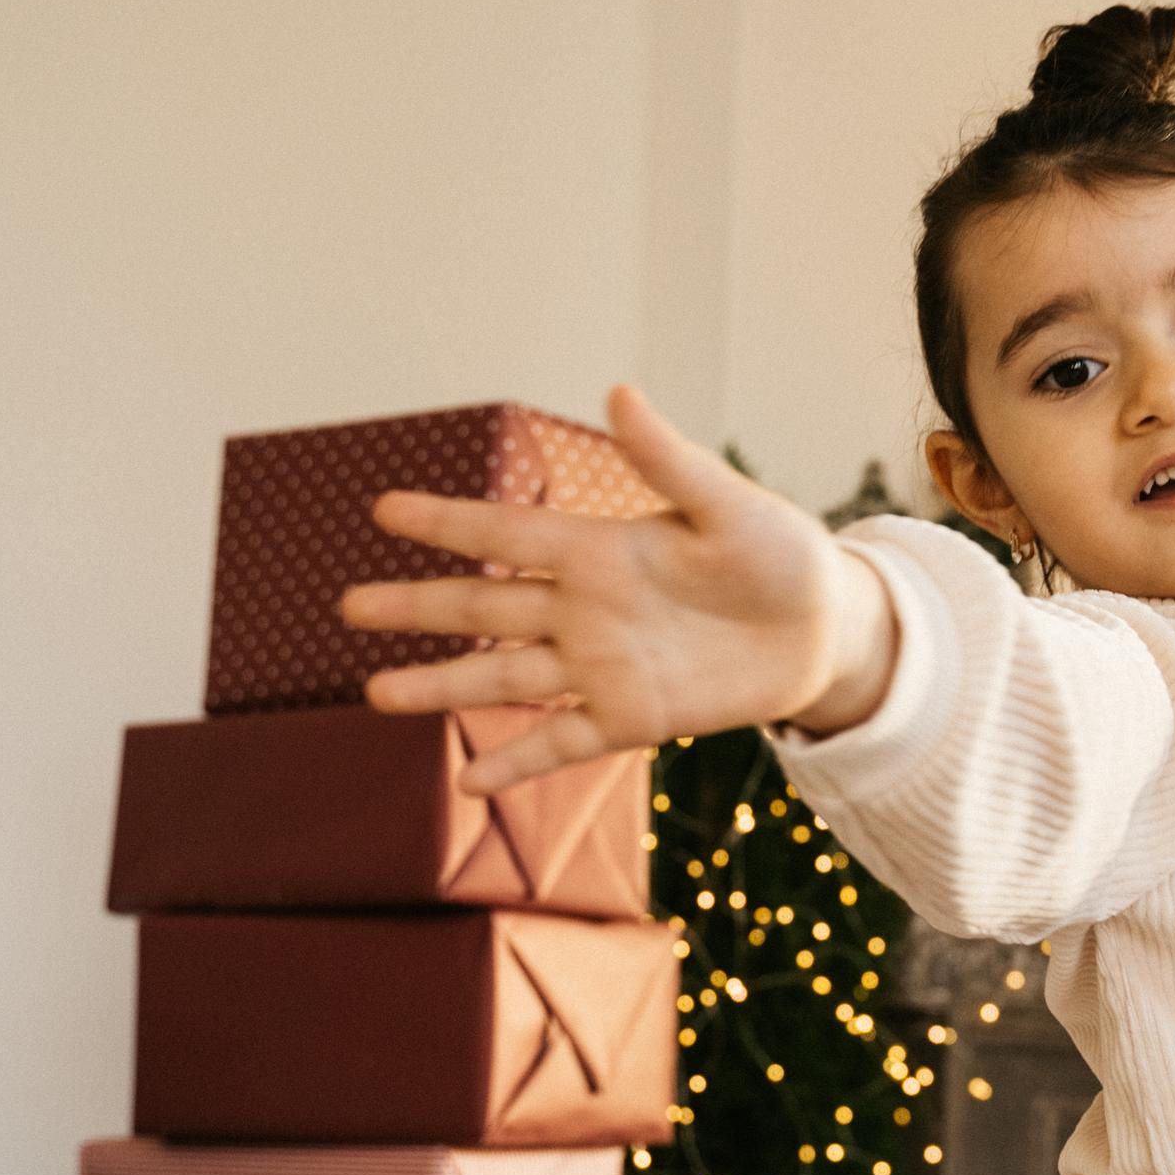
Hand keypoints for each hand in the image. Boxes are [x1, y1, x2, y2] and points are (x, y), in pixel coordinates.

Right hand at [338, 384, 855, 796]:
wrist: (827, 630)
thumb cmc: (782, 555)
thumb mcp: (730, 506)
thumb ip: (670, 462)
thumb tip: (618, 391)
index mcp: (602, 549)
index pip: (507, 533)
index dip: (447, 522)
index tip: (382, 509)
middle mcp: (587, 608)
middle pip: (485, 608)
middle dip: (417, 607)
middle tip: (348, 605)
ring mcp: (602, 665)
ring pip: (506, 677)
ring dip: (444, 686)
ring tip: (375, 694)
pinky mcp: (631, 717)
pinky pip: (561, 740)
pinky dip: (517, 762)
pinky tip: (468, 782)